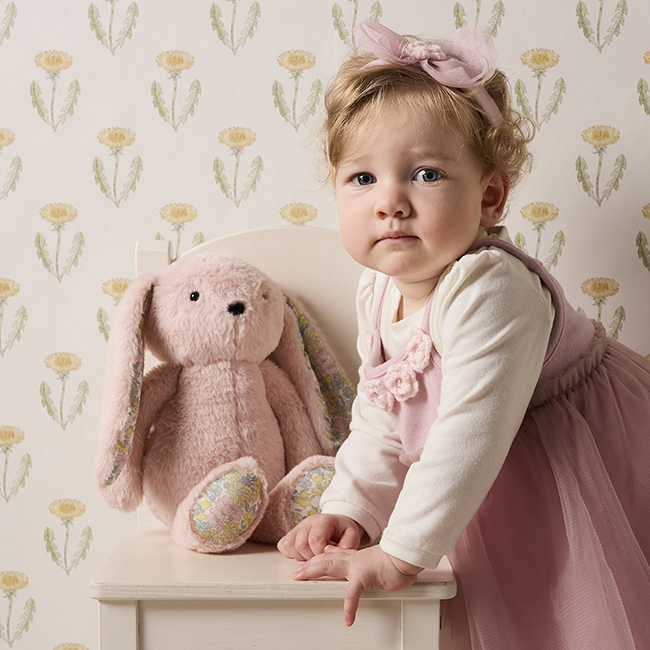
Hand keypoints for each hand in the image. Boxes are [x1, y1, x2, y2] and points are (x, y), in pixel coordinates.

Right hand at [277, 514, 361, 560]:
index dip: (319, 553)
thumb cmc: (342, 531)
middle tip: (319, 558)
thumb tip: (337, 557)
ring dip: (299, 556)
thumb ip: (347, 546)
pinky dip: (290, 554)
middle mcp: (308, 522)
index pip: (314, 539)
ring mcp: (297, 528)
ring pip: (289, 545)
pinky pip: (283, 545)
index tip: (326, 556)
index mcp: (323, 521)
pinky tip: (302, 555)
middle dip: (310, 557)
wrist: (336, 523)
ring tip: (311, 556)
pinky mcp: (290, 534)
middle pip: (300, 544)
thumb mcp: (351, 535)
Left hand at [291, 545, 422, 625]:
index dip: (316, 559)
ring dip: (313, 571)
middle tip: (295, 572)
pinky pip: (353, 592)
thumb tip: (358, 571)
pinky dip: (349, 606)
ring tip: (301, 579)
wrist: (405, 555)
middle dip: (308, 564)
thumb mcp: (373, 564)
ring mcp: (357, 565)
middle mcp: (352, 559)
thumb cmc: (393, 561)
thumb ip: (362, 567)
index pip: (330, 556)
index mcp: (354, 557)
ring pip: (329, 565)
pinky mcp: (365, 575)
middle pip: (324, 559)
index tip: (305, 563)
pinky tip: (348, 619)